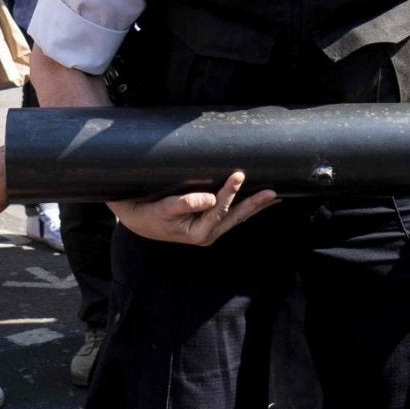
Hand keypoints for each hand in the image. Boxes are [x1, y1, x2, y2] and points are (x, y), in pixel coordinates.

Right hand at [109, 170, 278, 245]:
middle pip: (236, 216)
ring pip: (236, 216)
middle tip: (272, 192)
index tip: (238, 175)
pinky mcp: (209, 222)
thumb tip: (209, 199)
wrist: (136, 219)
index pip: (220, 211)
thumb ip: (184, 204)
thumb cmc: (147, 214)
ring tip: (273, 196)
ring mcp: (210, 229)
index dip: (230, 193)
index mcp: (199, 233)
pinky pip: (231, 214)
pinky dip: (244, 206)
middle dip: (254, 204)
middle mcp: (208, 233)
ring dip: (254, 206)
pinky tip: (256, 200)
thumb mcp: (162, 209)